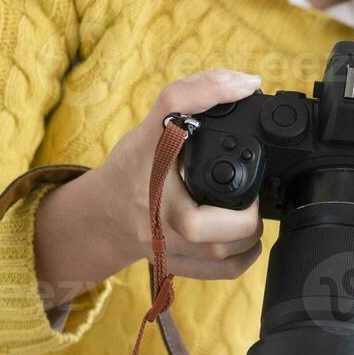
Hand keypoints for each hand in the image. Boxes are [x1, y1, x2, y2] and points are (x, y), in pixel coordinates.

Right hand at [35, 70, 266, 306]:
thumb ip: (193, 94)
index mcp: (159, 191)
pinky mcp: (177, 268)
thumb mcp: (155, 124)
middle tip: (245, 193)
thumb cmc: (131, 168)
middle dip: (250, 211)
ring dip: (249, 234)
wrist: (103, 213)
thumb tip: (245, 82)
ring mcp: (168, 251)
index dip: (246, 180)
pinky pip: (224, 271)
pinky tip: (240, 237)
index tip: (249, 156)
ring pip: (230, 254)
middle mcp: (161, 226)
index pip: (218, 187)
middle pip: (232, 231)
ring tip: (244, 211)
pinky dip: (241, 257)